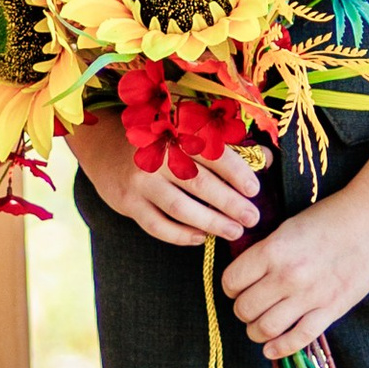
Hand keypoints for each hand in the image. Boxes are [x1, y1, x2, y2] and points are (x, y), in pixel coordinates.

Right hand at [70, 110, 260, 249]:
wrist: (101, 143)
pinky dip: (181, 235)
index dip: (236, 172)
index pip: (210, 153)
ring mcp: (139, 181)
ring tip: (234, 232)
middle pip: (199, 184)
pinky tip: (201, 238)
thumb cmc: (156, 136)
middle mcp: (156, 156)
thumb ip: (225, 143)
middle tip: (252, 218)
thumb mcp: (186, 129)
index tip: (254, 189)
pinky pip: (158, 226)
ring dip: (211, 223)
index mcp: (174, 132)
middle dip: (230, 204)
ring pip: (180, 208)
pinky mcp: (127, 203)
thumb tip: (266, 159)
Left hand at [219, 192, 368, 360]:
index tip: (237, 288)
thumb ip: (266, 252)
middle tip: (250, 307)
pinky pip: (298, 339)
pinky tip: (272, 348)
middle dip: (242, 311)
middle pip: (244, 309)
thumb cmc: (330, 216)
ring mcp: (310, 295)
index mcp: (273, 250)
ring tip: (260, 327)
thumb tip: (245, 276)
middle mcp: (287, 275)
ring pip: (265, 329)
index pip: (231, 281)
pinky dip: (280, 349)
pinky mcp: (332, 309)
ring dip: (256, 332)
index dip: (231, 287)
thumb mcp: (288, 227)